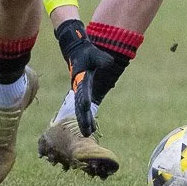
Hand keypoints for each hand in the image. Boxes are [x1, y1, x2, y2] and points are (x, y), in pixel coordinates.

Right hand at [52, 19, 112, 134]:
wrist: (76, 52)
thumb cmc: (87, 52)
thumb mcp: (94, 54)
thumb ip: (101, 59)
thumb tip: (109, 63)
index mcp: (80, 78)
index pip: (83, 91)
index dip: (84, 99)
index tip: (86, 108)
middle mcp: (78, 87)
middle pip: (80, 105)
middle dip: (83, 117)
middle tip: (87, 130)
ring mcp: (79, 91)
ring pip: (81, 108)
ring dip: (84, 120)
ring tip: (89, 133)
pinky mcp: (82, 93)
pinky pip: (84, 107)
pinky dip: (87, 116)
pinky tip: (91, 127)